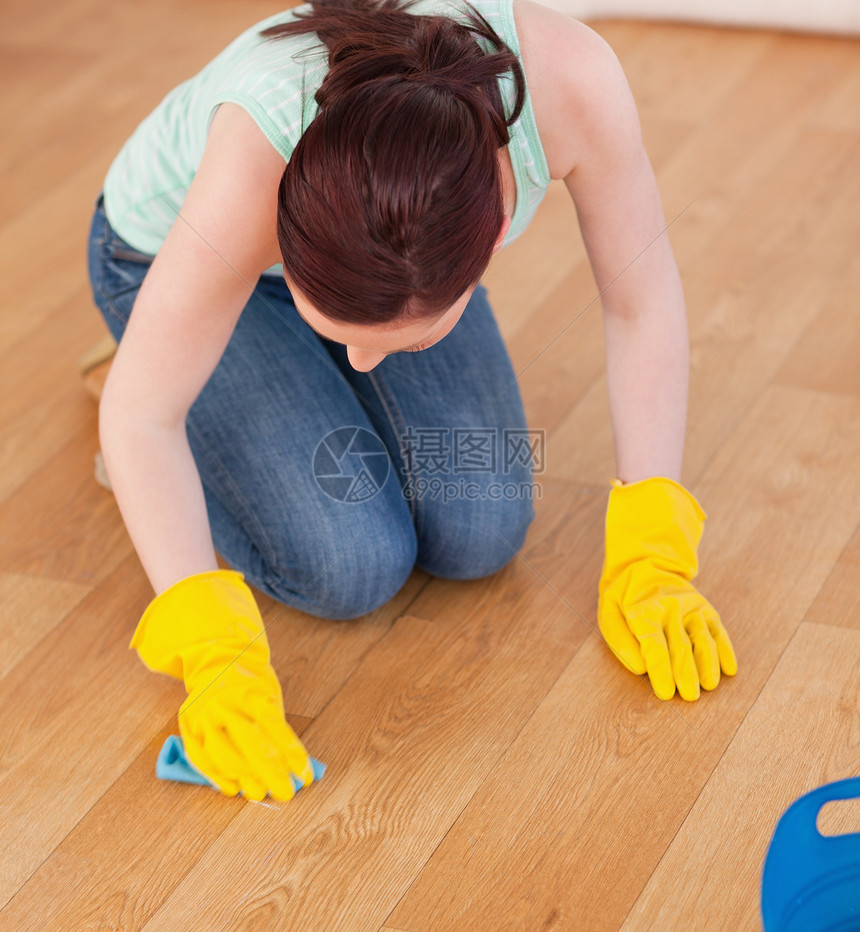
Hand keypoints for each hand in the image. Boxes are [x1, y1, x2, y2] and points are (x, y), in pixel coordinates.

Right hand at [131, 570, 313, 799]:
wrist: (217, 659)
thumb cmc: (251, 682)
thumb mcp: (269, 695)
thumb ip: (277, 729)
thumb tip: (291, 767)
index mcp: (251, 691)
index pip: (275, 728)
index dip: (291, 753)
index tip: (305, 775)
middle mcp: (226, 703)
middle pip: (250, 745)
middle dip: (270, 773)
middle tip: (286, 793)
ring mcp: (205, 715)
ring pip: (223, 756)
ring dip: (244, 779)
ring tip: (260, 794)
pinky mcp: (189, 726)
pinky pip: (201, 759)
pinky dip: (217, 778)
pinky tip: (233, 789)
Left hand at [597, 477, 736, 700]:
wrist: (644, 563)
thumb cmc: (623, 597)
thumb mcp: (609, 613)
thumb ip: (620, 641)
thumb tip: (640, 669)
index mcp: (643, 611)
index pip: (653, 644)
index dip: (660, 670)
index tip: (665, 693)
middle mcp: (670, 608)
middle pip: (680, 645)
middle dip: (686, 673)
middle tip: (690, 697)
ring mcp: (691, 607)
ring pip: (703, 638)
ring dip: (708, 664)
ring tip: (709, 686)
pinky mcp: (705, 608)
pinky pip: (717, 630)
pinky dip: (725, 650)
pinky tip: (729, 670)